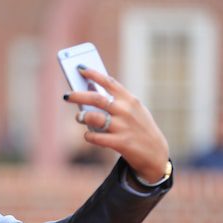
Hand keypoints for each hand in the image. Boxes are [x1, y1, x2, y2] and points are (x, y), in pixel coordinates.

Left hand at [64, 67, 169, 182]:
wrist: (156, 154)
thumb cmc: (139, 129)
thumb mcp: (134, 111)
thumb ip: (116, 103)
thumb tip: (89, 94)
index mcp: (130, 100)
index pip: (109, 82)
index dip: (93, 74)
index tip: (80, 69)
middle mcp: (126, 111)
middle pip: (96, 98)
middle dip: (78, 95)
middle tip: (67, 95)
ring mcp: (123, 127)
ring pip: (94, 117)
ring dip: (82, 116)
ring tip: (79, 117)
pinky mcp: (120, 143)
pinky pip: (96, 137)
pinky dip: (88, 136)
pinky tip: (88, 135)